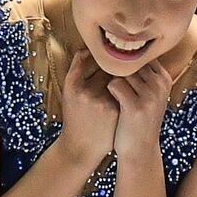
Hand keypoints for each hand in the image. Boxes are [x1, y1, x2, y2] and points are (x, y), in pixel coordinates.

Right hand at [56, 49, 118, 165]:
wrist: (81, 148)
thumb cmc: (76, 117)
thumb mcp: (69, 93)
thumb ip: (78, 71)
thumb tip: (91, 49)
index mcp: (71, 84)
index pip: (87, 57)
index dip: (96, 58)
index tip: (101, 61)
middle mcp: (85, 91)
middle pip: (105, 66)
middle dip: (110, 67)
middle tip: (114, 71)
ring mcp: (101, 100)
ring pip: (117, 77)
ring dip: (121, 77)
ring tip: (122, 84)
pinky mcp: (114, 109)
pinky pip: (124, 90)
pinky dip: (126, 89)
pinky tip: (127, 95)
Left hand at [106, 60, 174, 160]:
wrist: (140, 150)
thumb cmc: (139, 119)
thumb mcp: (150, 95)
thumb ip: (143, 74)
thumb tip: (125, 49)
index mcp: (164, 78)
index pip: (139, 56)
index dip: (125, 63)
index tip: (119, 77)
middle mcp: (160, 84)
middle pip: (129, 63)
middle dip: (117, 72)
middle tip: (115, 89)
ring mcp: (150, 95)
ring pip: (120, 72)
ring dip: (112, 82)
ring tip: (116, 99)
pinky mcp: (135, 106)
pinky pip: (113, 85)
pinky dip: (109, 93)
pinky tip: (113, 104)